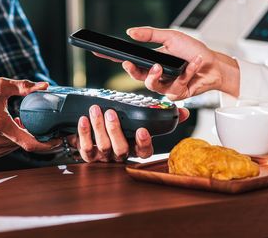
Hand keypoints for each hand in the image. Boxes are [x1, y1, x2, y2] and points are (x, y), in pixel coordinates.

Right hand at [0, 78, 60, 158]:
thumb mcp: (0, 85)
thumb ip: (23, 86)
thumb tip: (44, 86)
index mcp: (0, 126)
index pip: (29, 143)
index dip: (47, 145)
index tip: (59, 140)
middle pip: (26, 143)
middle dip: (36, 135)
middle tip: (41, 123)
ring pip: (18, 146)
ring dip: (23, 136)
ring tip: (18, 120)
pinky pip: (10, 148)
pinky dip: (14, 140)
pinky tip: (10, 127)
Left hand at [68, 105, 189, 162]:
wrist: (94, 133)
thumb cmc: (123, 127)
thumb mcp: (141, 121)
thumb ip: (162, 118)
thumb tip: (184, 112)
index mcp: (135, 148)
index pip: (144, 152)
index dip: (143, 143)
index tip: (142, 130)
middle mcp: (120, 155)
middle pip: (120, 149)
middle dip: (115, 131)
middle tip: (111, 113)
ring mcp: (103, 156)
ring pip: (102, 147)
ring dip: (98, 128)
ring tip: (96, 110)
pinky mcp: (88, 154)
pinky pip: (85, 148)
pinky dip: (83, 133)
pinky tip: (83, 119)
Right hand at [97, 27, 240, 99]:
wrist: (214, 65)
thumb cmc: (193, 51)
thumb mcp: (171, 37)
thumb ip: (150, 35)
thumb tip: (130, 32)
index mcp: (151, 61)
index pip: (128, 59)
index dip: (112, 57)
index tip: (98, 52)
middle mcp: (157, 75)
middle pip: (136, 76)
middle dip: (131, 70)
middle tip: (128, 63)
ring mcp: (166, 86)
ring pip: (152, 85)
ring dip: (155, 74)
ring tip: (160, 65)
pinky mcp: (178, 94)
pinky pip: (175, 86)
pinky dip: (186, 72)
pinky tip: (193, 63)